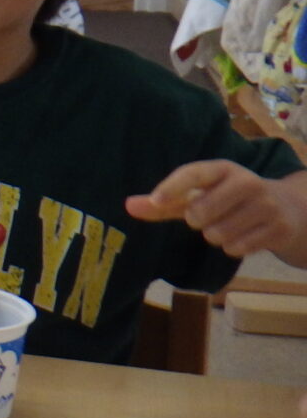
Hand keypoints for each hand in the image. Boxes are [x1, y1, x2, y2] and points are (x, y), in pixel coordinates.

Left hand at [125, 161, 306, 257]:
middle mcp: (247, 182)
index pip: (194, 173)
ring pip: (217, 234)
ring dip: (216, 236)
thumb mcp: (201, 195)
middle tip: (209, 217)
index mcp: (223, 169)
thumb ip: (165, 203)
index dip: (172, 187)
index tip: (155, 201)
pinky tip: (246, 236)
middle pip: (200, 211)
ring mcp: (266, 205)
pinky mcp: (278, 228)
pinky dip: (234, 247)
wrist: (289, 209)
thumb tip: (128, 206)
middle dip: (197, 221)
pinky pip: (237, 248)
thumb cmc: (231, 200)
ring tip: (230, 225)